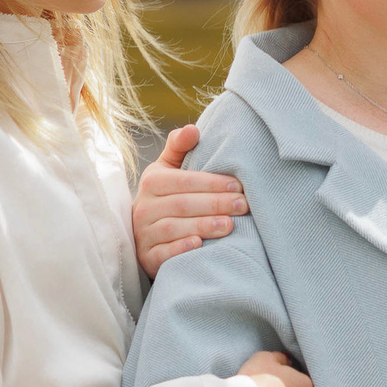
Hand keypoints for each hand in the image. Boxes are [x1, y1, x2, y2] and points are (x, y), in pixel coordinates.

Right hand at [135, 126, 249, 276]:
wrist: (149, 233)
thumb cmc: (168, 196)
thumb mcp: (169, 169)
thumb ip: (180, 147)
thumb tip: (193, 129)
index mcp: (152, 181)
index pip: (183, 181)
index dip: (212, 183)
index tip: (239, 186)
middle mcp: (143, 207)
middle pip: (182, 204)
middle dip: (215, 204)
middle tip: (243, 206)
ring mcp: (143, 234)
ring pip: (173, 229)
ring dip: (202, 226)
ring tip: (230, 226)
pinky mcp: (146, 257)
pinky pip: (162, 254)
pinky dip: (180, 249)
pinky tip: (200, 246)